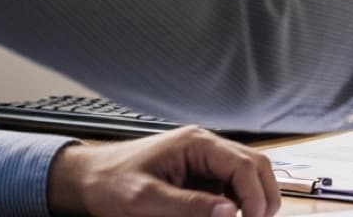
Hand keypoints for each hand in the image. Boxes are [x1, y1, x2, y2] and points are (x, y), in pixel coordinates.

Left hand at [46, 125, 279, 216]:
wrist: (88, 179)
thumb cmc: (111, 184)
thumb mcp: (145, 200)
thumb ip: (187, 205)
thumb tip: (227, 213)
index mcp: (196, 143)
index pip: (243, 164)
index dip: (255, 195)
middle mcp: (205, 146)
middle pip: (254, 165)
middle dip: (263, 195)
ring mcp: (204, 159)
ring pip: (247, 174)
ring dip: (254, 198)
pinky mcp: (200, 174)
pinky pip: (230, 186)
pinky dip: (238, 202)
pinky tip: (229, 216)